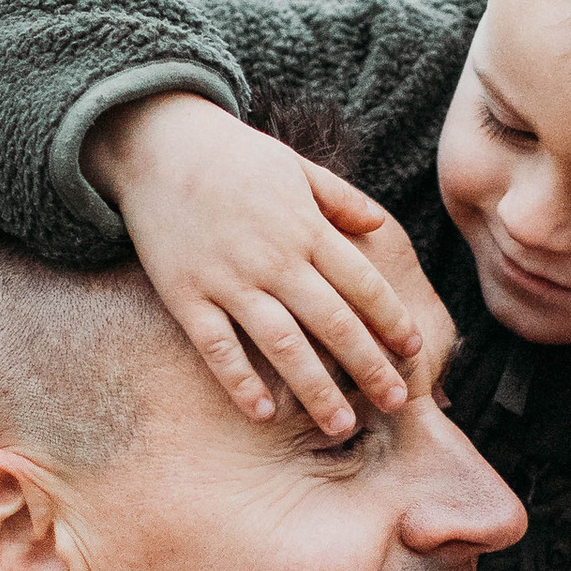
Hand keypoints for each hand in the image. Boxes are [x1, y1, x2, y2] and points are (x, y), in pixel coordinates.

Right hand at [85, 91, 424, 437]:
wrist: (157, 144)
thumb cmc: (232, 155)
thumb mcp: (295, 165)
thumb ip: (339, 197)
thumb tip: (379, 223)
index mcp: (306, 228)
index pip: (364, 284)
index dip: (392, 321)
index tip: (413, 352)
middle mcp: (274, 259)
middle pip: (334, 323)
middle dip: (370, 368)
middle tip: (397, 404)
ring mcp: (229, 280)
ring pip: (283, 346)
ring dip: (316, 390)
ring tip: (341, 426)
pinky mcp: (187, 296)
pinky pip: (219, 348)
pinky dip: (241, 382)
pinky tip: (265, 414)